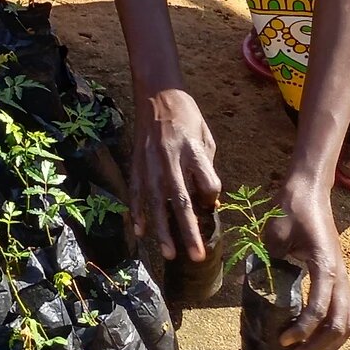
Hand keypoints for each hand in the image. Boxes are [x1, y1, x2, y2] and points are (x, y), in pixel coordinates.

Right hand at [128, 86, 221, 261]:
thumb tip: (208, 201)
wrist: (157, 93)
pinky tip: (140, 231)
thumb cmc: (188, 116)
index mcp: (193, 151)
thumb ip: (207, 169)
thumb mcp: (206, 138)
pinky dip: (137, 212)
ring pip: (156, 202)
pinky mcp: (137, 162)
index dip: (213, 199)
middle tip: (197, 256)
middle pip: (181, 201)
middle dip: (189, 231)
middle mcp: (171, 159)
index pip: (208, 184)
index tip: (212, 203)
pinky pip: (137, 191)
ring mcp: (150, 162)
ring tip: (169, 254)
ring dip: (162, 230)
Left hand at [268, 173, 349, 349]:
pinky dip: (335, 332)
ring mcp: (343, 277)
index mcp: (325, 265)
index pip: (319, 308)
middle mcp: (340, 275)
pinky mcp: (339, 277)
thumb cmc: (291, 207)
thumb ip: (268, 261)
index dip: (303, 329)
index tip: (284, 340)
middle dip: (318, 348)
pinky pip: (345, 313)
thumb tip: (253, 288)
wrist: (309, 188)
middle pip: (340, 325)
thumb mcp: (274, 232)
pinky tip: (316, 339)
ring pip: (347, 323)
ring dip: (329, 344)